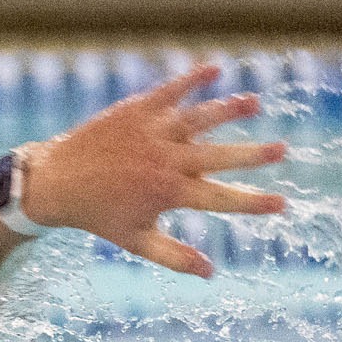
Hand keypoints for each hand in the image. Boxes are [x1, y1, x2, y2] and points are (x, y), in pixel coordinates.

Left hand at [21, 64, 286, 278]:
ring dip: (229, 110)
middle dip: (253, 155)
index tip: (283, 204)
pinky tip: (216, 69)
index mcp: (168, 193)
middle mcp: (165, 160)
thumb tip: (212, 273)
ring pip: (199, 118)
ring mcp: (152, 131)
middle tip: (283, 150)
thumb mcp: (137, 240)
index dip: (253, 202)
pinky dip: (193, 79)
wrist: (57, 181)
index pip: (220, 199)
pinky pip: (171, 90)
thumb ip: (175, 256)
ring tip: (255, 104)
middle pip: (218, 156)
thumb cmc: (100, 215)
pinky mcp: (138, 109)